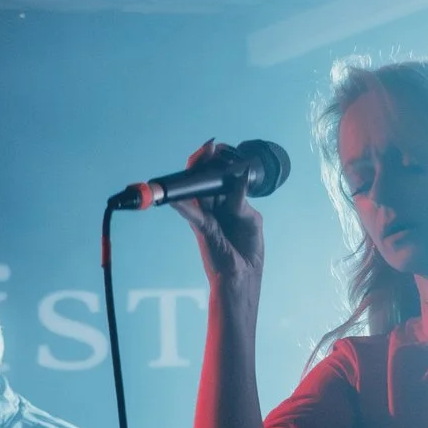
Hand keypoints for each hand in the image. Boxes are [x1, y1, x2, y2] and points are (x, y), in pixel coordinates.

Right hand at [170, 142, 265, 297]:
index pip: (218, 177)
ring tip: (200, 156)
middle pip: (204, 179)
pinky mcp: (202, 231)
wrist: (240, 281)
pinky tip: (176, 196)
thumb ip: (242, 200)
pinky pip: (191, 214)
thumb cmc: (246, 254)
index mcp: (227, 204)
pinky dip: (183, 204)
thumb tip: (240, 174)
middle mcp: (213, 208)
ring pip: (196, 191)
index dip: (216, 160)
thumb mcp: (251, 222)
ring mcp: (205, 218)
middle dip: (204, 161)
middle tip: (209, 147)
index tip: (216, 146)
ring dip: (195, 173)